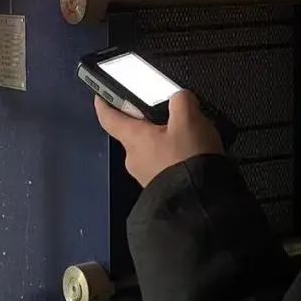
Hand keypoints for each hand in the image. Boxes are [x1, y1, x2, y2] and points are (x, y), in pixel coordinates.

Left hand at [94, 91, 224, 187]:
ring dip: (165, 141)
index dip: (103, 104)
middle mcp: (134, 158)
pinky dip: (174, 157)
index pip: (109, 118)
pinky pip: (163, 165)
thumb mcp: (189, 118)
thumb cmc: (187, 158)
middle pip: (134, 134)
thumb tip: (179, 98)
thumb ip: (180, 100)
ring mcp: (146, 176)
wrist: (200, 204)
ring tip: (189, 136)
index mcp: (133, 138)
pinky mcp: (161, 188)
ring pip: (151, 150)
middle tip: (168, 113)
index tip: (100, 96)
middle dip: (148, 122)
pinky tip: (193, 155)